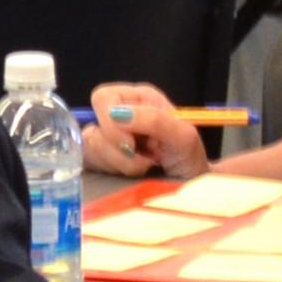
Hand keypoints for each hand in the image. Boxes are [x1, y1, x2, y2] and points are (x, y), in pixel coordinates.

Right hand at [82, 82, 210, 177]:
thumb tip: (117, 114)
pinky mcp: (103, 161)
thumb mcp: (182, 136)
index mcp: (138, 99)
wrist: (191, 183)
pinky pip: (92, 166)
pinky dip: (113, 173)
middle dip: (117, 151)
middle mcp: (120, 115)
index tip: (132, 143)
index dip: (111, 121)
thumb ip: (154, 120)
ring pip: (91, 150)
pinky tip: (132, 175)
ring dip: (119, 164)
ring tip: (144, 168)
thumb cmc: (189, 156)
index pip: (102, 98)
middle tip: (143, 159)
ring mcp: (109, 139)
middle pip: (92, 128)